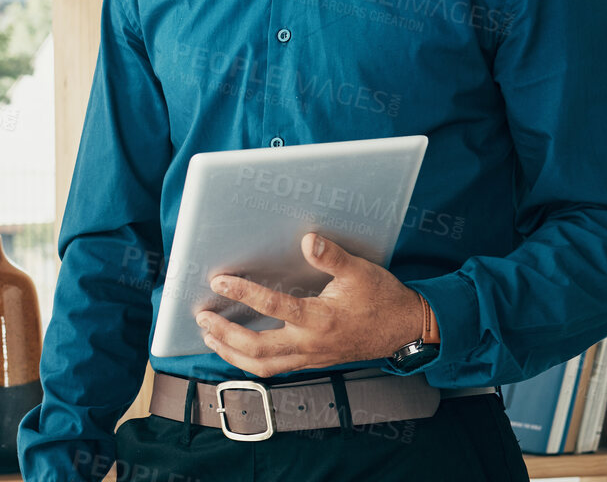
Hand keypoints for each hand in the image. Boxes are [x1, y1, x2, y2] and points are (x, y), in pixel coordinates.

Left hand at [196, 232, 423, 377]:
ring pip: (262, 366)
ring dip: (231, 353)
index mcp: (320, 319)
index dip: (244, 293)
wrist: (405, 331)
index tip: (219, 282)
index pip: (274, 307)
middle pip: (257, 348)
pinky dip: (249, 360)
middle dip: (225, 334)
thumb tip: (307, 239)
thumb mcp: (360, 271)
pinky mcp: (311, 362)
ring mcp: (310, 357)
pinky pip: (274, 368)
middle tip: (201, 316)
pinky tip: (236, 348)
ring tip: (208, 336)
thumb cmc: (382, 299)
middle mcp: (311, 344)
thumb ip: (332, 256)